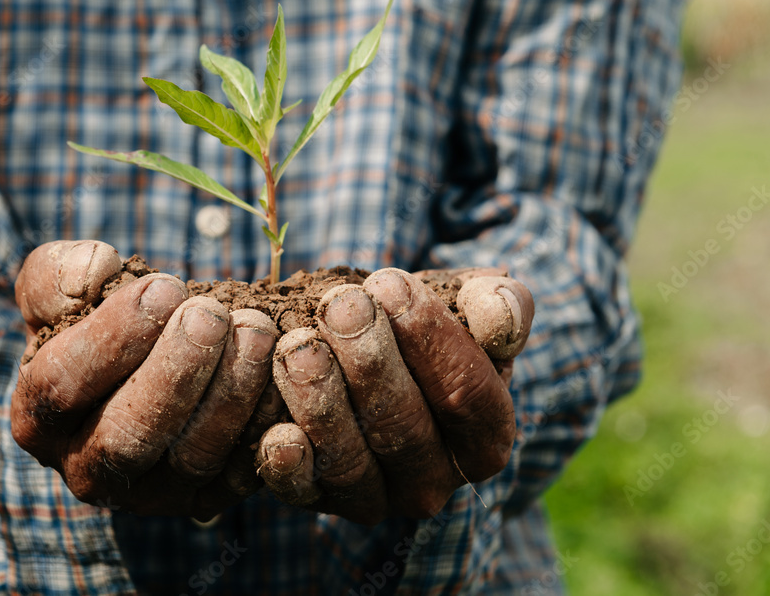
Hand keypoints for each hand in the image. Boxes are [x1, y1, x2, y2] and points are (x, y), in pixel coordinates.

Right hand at [10, 241, 282, 518]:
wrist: (146, 362)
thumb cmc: (98, 321)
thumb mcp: (61, 291)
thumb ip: (57, 275)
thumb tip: (94, 269)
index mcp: (39, 417)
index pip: (61, 386)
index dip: (112, 336)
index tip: (164, 287)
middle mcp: (88, 469)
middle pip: (126, 437)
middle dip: (174, 372)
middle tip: (212, 315)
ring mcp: (150, 493)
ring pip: (192, 458)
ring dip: (230, 393)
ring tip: (257, 330)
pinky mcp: (206, 499)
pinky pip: (241, 473)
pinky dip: (267, 425)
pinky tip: (284, 373)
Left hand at [255, 267, 532, 523]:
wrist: (356, 342)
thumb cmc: (416, 320)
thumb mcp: (463, 303)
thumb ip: (496, 305)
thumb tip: (503, 322)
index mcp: (484, 437)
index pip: (469, 397)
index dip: (431, 340)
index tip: (390, 283)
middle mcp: (432, 481)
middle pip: (406, 430)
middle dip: (370, 362)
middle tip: (339, 306)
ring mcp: (374, 496)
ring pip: (352, 463)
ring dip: (322, 402)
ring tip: (297, 346)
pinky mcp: (316, 498)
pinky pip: (303, 494)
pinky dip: (289, 468)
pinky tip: (276, 434)